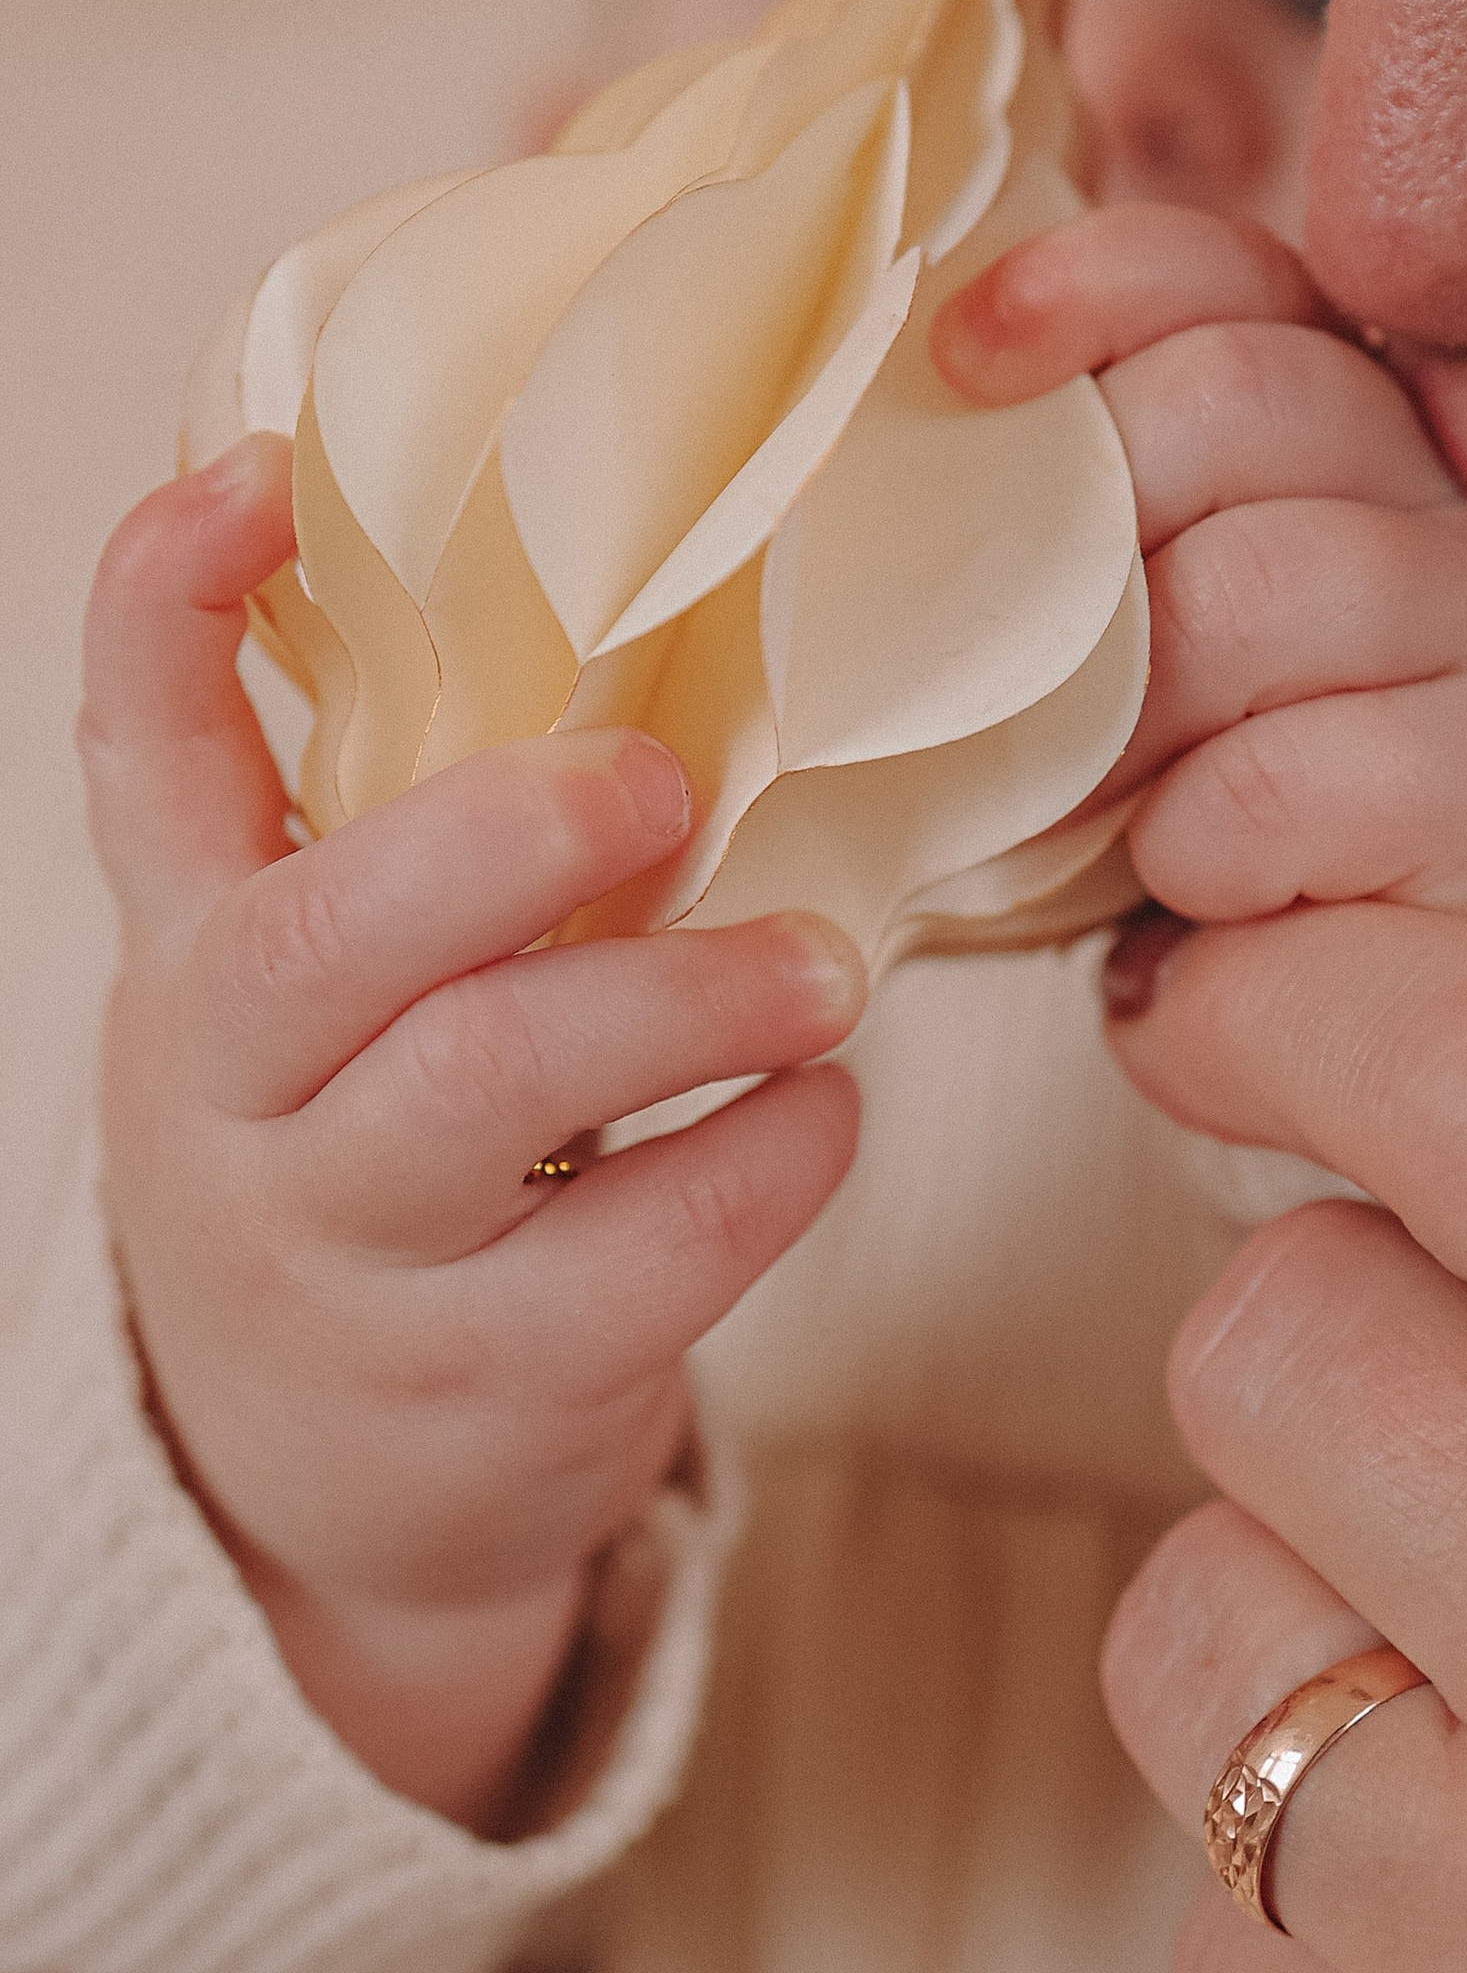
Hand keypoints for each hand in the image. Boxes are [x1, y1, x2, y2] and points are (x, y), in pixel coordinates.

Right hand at [80, 439, 862, 1824]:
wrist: (316, 1499)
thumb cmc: (369, 1183)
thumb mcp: (319, 1023)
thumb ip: (401, 857)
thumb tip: (628, 625)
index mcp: (196, 970)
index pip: (136, 760)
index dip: (164, 608)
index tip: (263, 473)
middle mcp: (237, 1107)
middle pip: (329, 931)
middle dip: (509, 834)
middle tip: (666, 783)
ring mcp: (345, 1259)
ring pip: (496, 1081)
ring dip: (693, 995)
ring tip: (825, 968)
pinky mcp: (484, 1387)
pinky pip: (649, 1248)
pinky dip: (769, 1156)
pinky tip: (819, 1114)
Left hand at [936, 204, 1466, 954]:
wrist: (1461, 1034)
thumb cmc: (1271, 844)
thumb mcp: (1168, 671)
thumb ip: (1084, 561)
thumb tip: (873, 508)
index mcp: (1359, 446)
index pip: (1240, 283)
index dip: (1096, 287)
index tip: (967, 361)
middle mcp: (1456, 510)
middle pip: (1240, 401)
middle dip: (1083, 530)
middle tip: (1004, 679)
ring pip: (1256, 584)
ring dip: (1118, 716)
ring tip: (1079, 814)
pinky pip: (1284, 778)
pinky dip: (1194, 845)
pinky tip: (1201, 891)